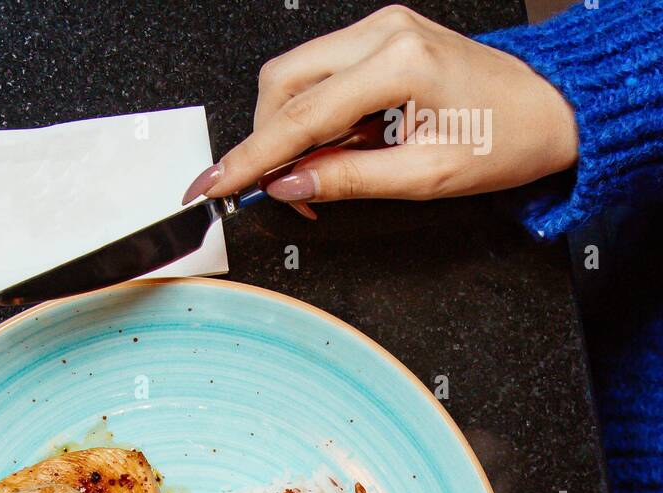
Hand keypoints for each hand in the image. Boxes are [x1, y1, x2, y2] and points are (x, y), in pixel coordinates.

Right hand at [182, 5, 577, 211]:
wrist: (548, 108)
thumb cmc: (505, 138)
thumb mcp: (424, 177)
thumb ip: (347, 179)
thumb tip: (287, 184)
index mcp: (398, 62)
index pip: (299, 116)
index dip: (249, 158)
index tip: (213, 186)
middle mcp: (383, 32)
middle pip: (283, 83)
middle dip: (267, 142)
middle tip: (280, 194)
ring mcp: (381, 29)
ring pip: (295, 77)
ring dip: (289, 133)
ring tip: (316, 176)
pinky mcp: (381, 38)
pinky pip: (321, 76)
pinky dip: (313, 119)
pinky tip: (335, 149)